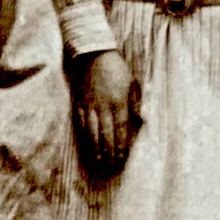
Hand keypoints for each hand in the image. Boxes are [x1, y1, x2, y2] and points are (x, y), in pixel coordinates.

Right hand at [75, 51, 136, 167]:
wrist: (93, 54)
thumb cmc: (116, 68)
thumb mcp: (132, 83)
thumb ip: (136, 103)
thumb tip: (140, 121)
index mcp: (119, 101)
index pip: (121, 128)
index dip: (121, 145)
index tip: (122, 157)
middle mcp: (104, 106)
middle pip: (106, 134)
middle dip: (109, 151)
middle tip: (110, 165)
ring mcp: (90, 106)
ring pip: (92, 132)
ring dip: (96, 148)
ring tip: (98, 160)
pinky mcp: (79, 103)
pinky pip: (82, 123)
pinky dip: (85, 136)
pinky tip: (87, 144)